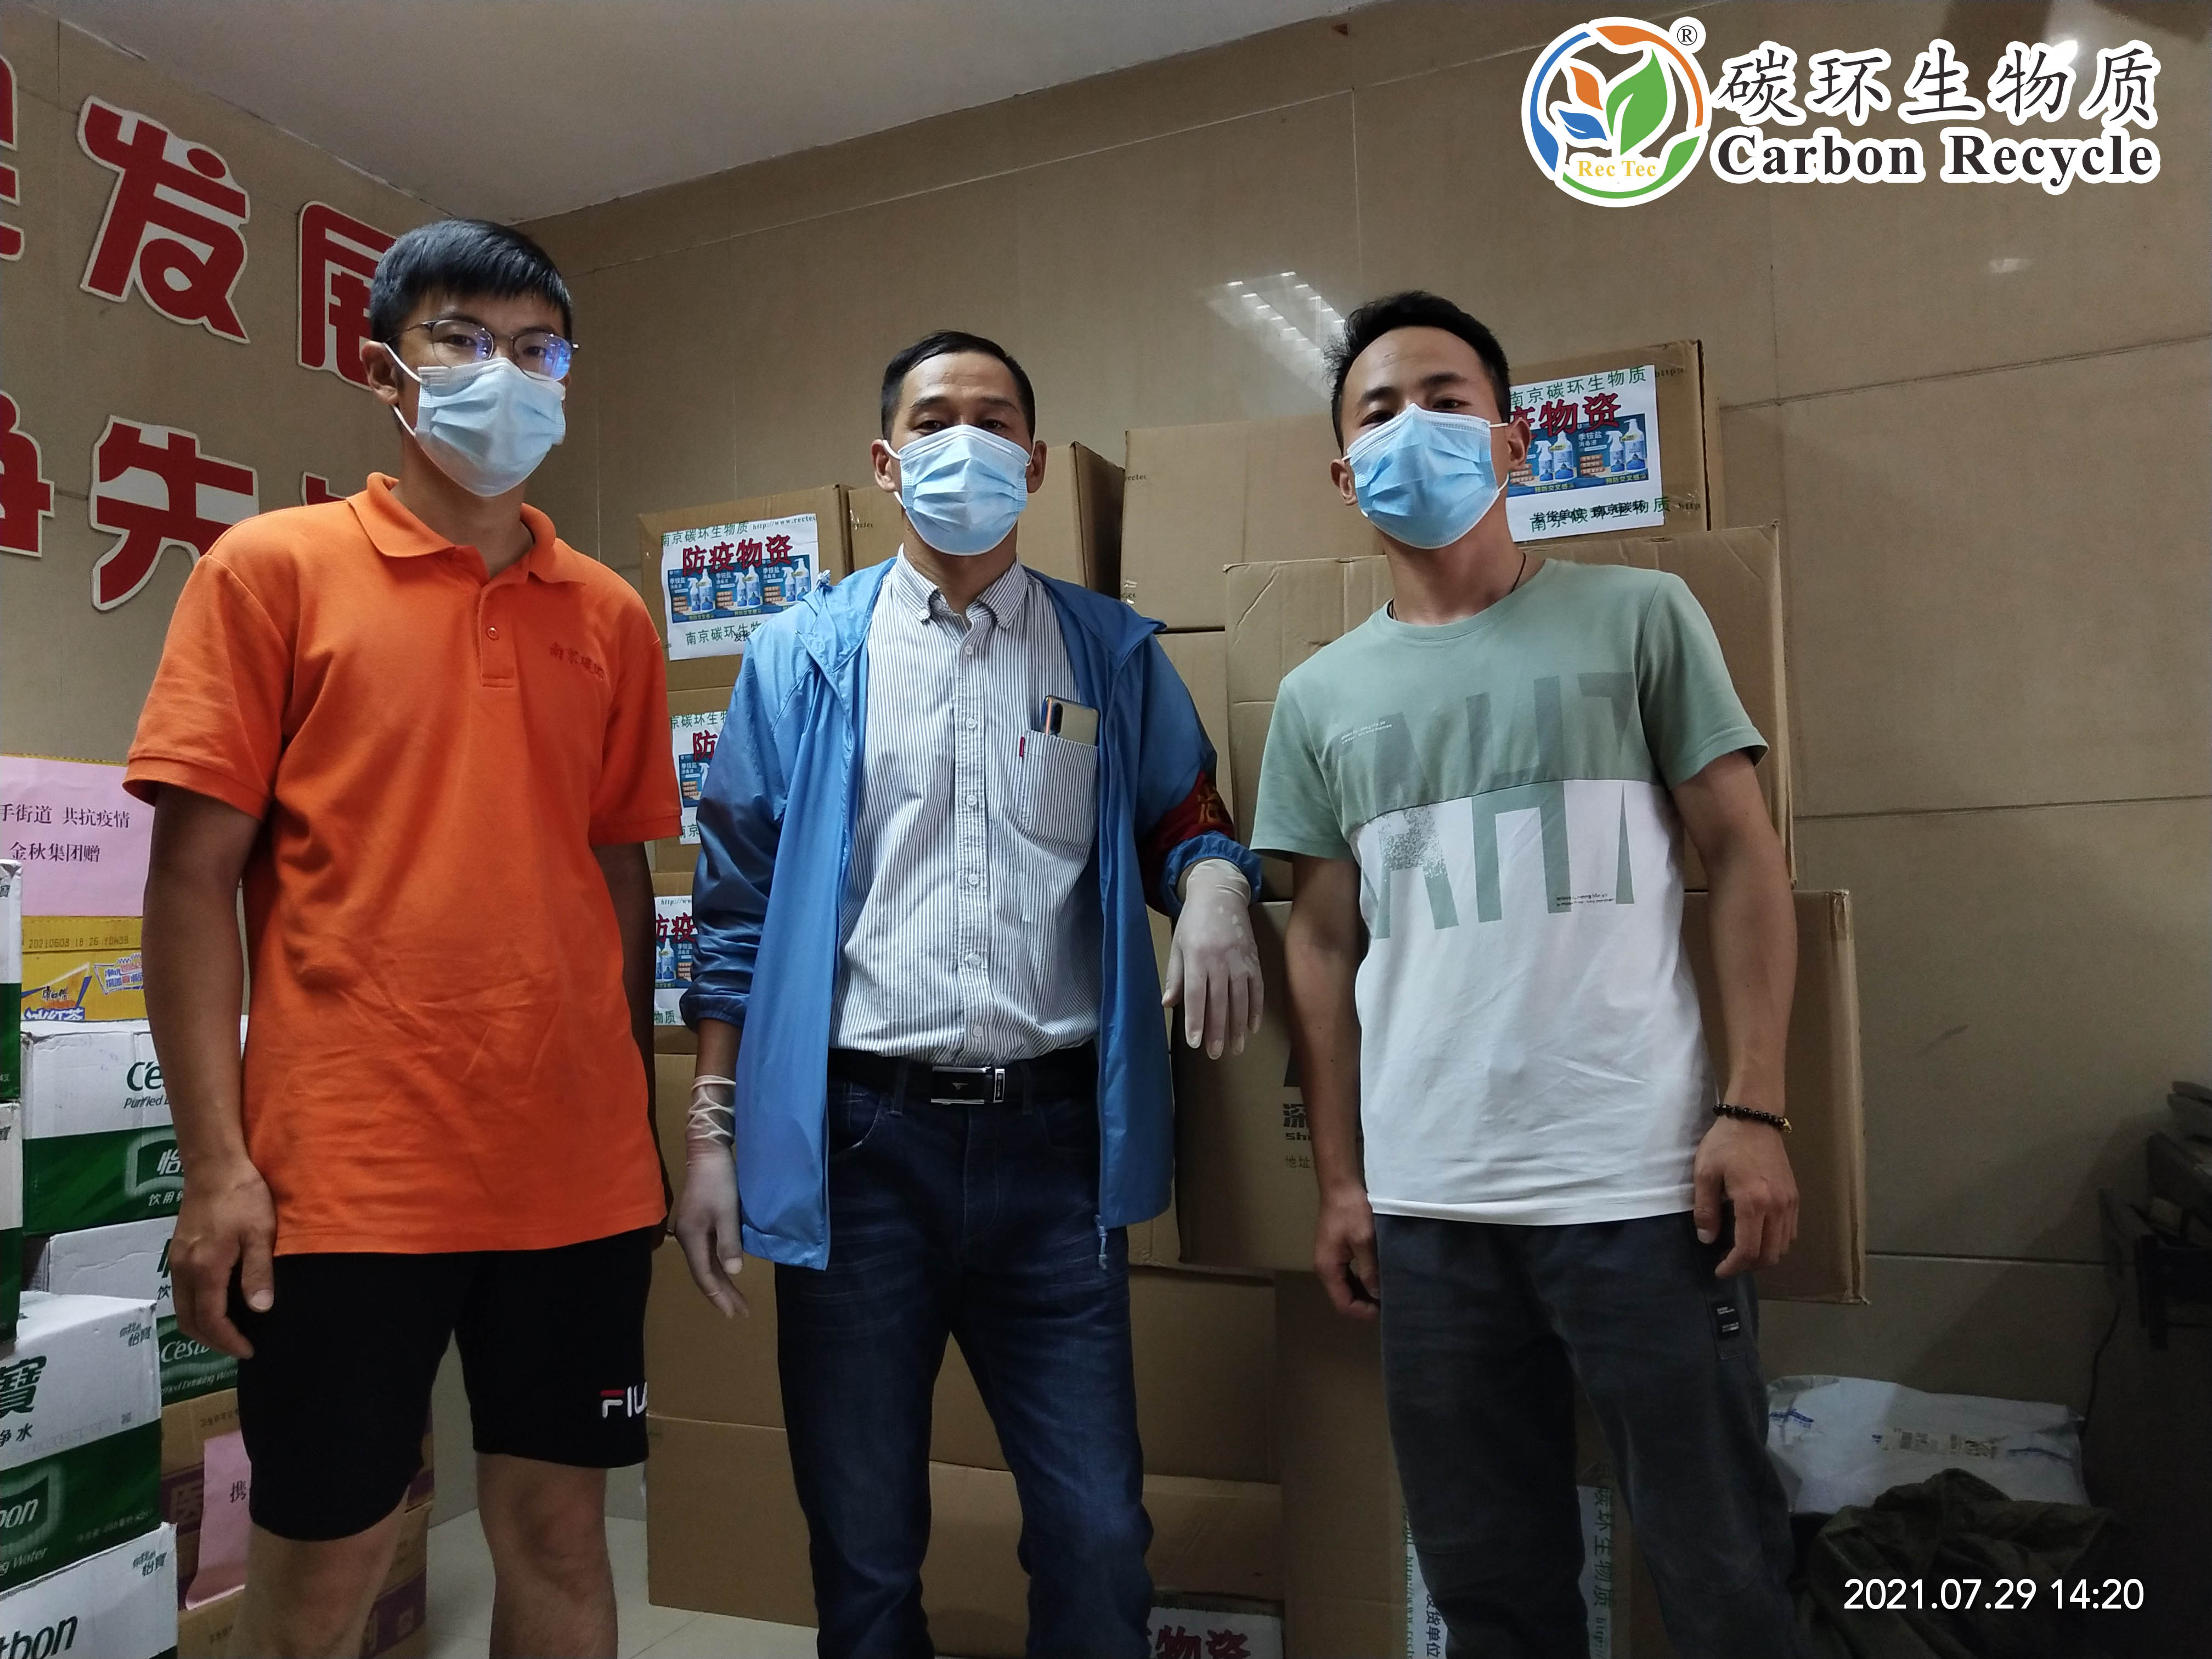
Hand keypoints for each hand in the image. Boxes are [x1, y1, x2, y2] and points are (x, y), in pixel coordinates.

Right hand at [170, 1157, 275, 1358]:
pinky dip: (197, 1309)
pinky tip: (218, 1305)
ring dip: (203, 1327)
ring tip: (231, 1332)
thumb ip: (258, 1272)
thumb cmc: (243, 1197)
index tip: (249, 1351)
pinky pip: (182, 1293)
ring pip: (182, 1309)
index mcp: (205, 1268)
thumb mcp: (260, 1233)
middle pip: (189, 1321)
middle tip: (240, 1347)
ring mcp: (177, 1261)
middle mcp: (183, 1269)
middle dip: (213, 1341)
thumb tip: (260, 1310)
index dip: (229, 1341)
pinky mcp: (177, 1252)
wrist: (215, 1166)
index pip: (211, 1320)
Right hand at [673, 1156, 748, 1317]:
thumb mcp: (727, 1212)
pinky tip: (727, 1272)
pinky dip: (718, 1266)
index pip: (705, 1276)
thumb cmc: (719, 1181)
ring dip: (721, 1282)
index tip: (735, 1313)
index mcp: (692, 1238)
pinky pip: (708, 1253)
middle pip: (704, 1274)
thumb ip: (729, 1243)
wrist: (708, 1152)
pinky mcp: (699, 1222)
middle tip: (739, 1312)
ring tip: (734, 1300)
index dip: (719, 1296)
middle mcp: (688, 1238)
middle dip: (721, 1294)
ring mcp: (692, 1230)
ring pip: (706, 1264)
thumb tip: (733, 1273)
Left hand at [1163, 860, 1263, 1058]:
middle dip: (1218, 1031)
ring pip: (1241, 1000)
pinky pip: (1258, 989)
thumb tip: (1167, 1004)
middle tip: (1216, 1054)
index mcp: (1197, 957)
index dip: (1196, 1020)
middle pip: (1220, 1002)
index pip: (1195, 995)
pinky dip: (1256, 1010)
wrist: (1221, 893)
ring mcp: (1241, 961)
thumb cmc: (1194, 921)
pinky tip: (1252, 1028)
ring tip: (1236, 1049)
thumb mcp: (1178, 945)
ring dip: (1238, 1027)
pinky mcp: (1255, 960)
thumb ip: (1175, 976)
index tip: (1195, 1043)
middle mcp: (1220, 960)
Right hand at [1315, 1183, 1379, 1318]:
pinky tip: (1377, 1278)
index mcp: (1328, 1268)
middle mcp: (1325, 1268)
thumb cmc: (1351, 1211)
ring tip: (1386, 1293)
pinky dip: (1361, 1281)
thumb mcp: (1364, 1240)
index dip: (1363, 1312)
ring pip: (1346, 1288)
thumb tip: (1377, 1295)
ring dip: (1364, 1294)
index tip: (1385, 1309)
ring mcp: (1329, 1260)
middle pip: (1343, 1299)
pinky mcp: (1336, 1253)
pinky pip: (1347, 1276)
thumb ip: (1370, 1270)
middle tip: (1389, 1303)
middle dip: (1364, 1305)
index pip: (1343, 1304)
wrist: (1340, 1186)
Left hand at [1693, 1114, 1798, 1277]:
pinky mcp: (1795, 1197)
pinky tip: (1759, 1235)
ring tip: (1742, 1250)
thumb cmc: (1725, 1144)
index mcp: (1753, 1202)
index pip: (1748, 1250)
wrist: (1754, 1118)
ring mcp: (1790, 1203)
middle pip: (1770, 1254)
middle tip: (1729, 1262)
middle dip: (1749, 1265)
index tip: (1720, 1270)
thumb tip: (1707, 1240)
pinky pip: (1791, 1232)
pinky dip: (1776, 1242)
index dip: (1733, 1266)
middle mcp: (1777, 1207)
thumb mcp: (1705, 1174)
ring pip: (1784, 1246)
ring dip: (1764, 1255)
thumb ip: (1705, 1210)